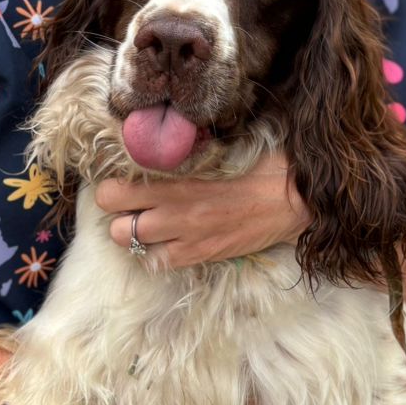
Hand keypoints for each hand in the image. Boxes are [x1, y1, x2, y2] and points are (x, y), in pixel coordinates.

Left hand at [95, 149, 309, 268]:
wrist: (294, 199)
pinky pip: (161, 263)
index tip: (120, 182)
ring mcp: (187, 239)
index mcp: (176, 180)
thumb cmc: (263, 164)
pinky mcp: (203, 255)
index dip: (111, 189)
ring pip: (132, 246)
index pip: (114, 192)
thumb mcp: (222, 147)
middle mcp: (174, 214)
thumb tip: (168, 140)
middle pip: (114, 225)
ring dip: (134, 234)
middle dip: (118, 214)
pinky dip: (158, 254)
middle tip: (131, 205)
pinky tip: (169, 241)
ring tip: (147, 223)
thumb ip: (188, 151)